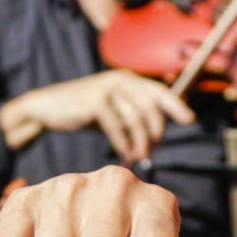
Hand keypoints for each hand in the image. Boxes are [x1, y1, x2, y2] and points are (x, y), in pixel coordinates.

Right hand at [6, 70, 189, 164]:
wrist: (47, 107)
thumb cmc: (83, 111)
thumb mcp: (112, 109)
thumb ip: (132, 114)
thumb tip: (158, 133)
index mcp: (127, 79)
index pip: (159, 90)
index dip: (176, 105)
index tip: (190, 120)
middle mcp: (120, 79)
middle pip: (150, 107)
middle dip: (155, 132)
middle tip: (151, 151)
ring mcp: (107, 89)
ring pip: (135, 119)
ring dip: (140, 142)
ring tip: (139, 157)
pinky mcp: (95, 102)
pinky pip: (117, 127)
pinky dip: (123, 144)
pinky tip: (124, 155)